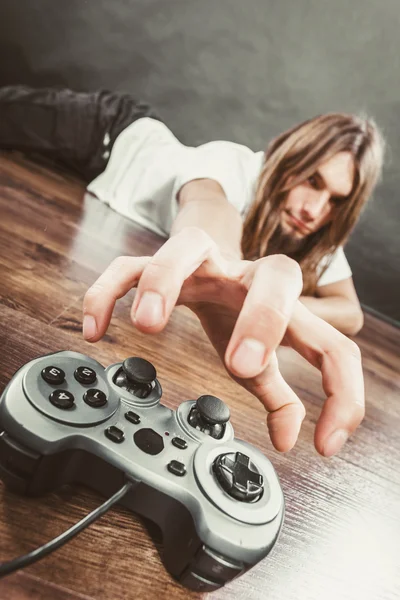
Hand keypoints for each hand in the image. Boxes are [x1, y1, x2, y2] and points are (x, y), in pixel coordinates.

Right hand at [82, 227, 364, 456]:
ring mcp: (203, 262)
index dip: (341, 391)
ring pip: (188, 250)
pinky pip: (129, 265)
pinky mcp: (160, 261)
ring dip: (165, 283)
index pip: (331, 343)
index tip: (324, 441)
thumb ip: (277, 392)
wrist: (210, 257)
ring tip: (146, 325)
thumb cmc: (239, 308)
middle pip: (277, 274)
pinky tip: (97, 327)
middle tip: (240, 365)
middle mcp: (247, 276)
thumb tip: (289, 437)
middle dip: (264, 318)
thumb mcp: (262, 354)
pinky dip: (110, 291)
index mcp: (285, 305)